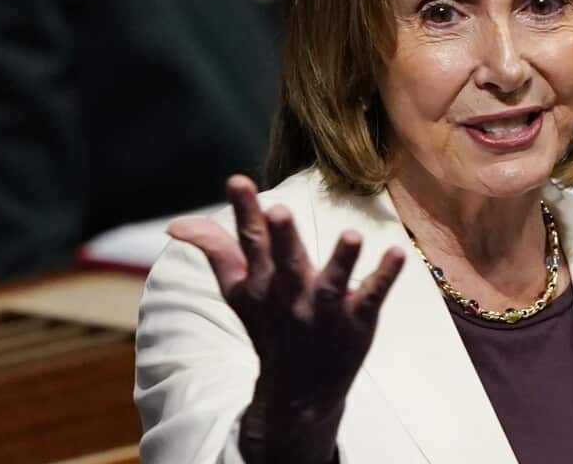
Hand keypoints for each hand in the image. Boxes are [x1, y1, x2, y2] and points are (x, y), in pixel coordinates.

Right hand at [168, 175, 404, 463]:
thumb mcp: (239, 292)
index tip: (238, 180)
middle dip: (281, 238)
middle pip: (286, 261)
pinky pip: (373, 295)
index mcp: (262, 282)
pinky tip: (398, 253)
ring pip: (334, 281)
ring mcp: (326, 310)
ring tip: (352, 235)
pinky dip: (384, 276)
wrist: (300, 392)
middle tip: (278, 210)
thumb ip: (216, 251)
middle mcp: (291, 295)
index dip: (244, 209)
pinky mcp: (358, 320)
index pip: (250, 241)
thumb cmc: (270, 327)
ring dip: (342, 259)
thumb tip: (175, 224)